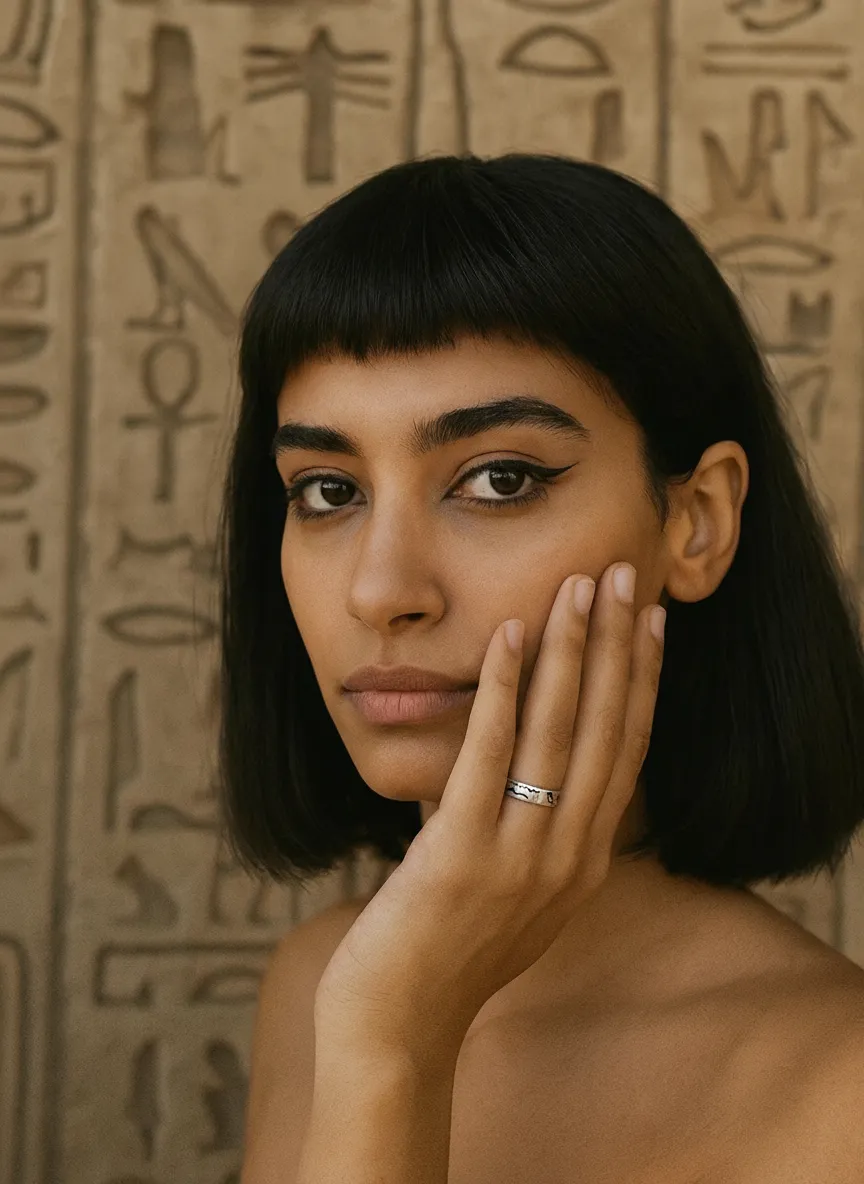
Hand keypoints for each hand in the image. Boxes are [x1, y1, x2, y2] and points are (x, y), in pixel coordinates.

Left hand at [315, 562, 665, 1065]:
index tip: (651, 622)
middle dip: (618, 645)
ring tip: (579, 586)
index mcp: (583, 862)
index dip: (642, 681)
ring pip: (558, 734)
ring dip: (571, 652)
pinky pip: (489, 758)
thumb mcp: (515, 896)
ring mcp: (519, 858)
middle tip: (628, 575)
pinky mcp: (461, 857)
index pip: (625, 751)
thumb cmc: (446, 956)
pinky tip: (510, 638)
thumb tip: (529, 770)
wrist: (396, 1033)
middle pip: (604, 729)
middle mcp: (567, 857)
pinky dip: (504, 691)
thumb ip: (535, 836)